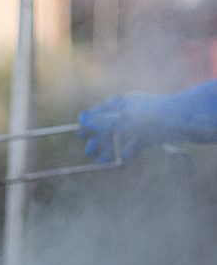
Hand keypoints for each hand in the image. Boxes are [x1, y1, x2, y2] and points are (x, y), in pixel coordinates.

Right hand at [79, 81, 216, 161]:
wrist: (185, 120)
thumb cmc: (152, 116)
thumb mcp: (123, 120)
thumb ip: (102, 122)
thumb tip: (81, 119)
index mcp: (122, 102)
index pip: (100, 112)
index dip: (89, 123)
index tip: (79, 134)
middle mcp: (131, 111)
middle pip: (111, 126)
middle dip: (99, 139)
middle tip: (88, 152)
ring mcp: (143, 123)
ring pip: (124, 137)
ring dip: (112, 149)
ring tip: (102, 161)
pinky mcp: (155, 133)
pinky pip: (138, 143)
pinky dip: (129, 151)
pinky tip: (122, 162)